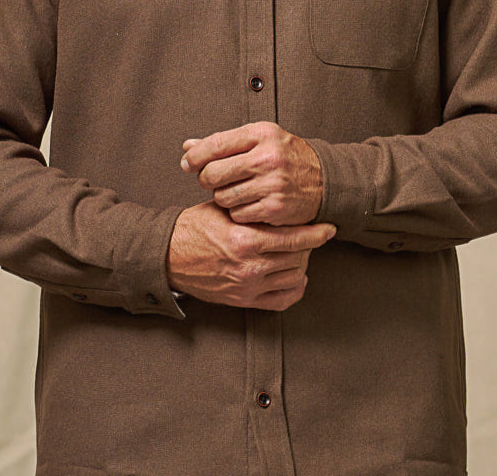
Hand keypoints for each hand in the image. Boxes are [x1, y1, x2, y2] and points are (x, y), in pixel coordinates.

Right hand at [166, 201, 334, 310]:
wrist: (168, 256)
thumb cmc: (195, 227)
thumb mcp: (223, 208)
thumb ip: (253, 204)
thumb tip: (282, 195)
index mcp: (245, 240)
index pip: (293, 238)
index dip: (316, 233)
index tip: (328, 228)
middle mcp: (249, 267)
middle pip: (298, 258)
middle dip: (309, 245)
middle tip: (310, 234)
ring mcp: (247, 287)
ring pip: (294, 278)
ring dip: (302, 264)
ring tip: (299, 251)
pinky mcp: (243, 301)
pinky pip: (282, 301)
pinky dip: (294, 289)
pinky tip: (294, 276)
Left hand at [181, 121, 323, 225]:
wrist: (324, 180)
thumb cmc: (286, 157)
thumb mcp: (259, 140)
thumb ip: (224, 143)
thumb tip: (188, 147)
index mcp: (262, 134)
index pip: (215, 144)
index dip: (195, 156)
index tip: (187, 163)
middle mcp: (268, 157)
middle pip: (213, 174)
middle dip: (206, 179)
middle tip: (212, 180)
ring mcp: (272, 183)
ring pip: (222, 197)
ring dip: (223, 197)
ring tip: (236, 191)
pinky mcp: (275, 207)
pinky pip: (237, 214)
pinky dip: (238, 212)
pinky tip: (250, 203)